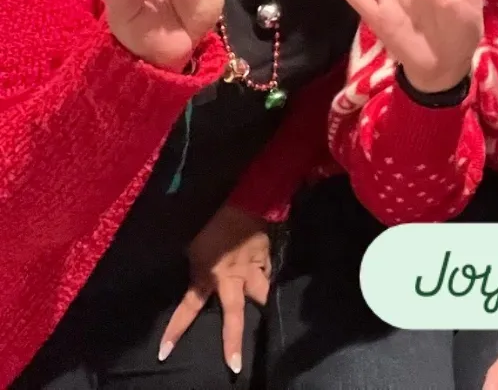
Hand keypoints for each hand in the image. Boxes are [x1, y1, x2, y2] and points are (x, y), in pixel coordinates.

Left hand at [159, 204, 269, 373]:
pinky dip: (266, 277)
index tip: (164, 353)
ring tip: (264, 317)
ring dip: (260, 304)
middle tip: (236, 365)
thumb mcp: (190, 241)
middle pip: (234, 315)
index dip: (176, 331)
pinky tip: (266, 280)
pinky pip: (268, 271)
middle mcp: (231, 278)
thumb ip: (192, 261)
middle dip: (234, 341)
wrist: (244, 196)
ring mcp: (252, 267)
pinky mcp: (266, 255)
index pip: (189, 309)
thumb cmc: (209, 217)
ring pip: (260, 294)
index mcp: (208, 275)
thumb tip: (188, 267)